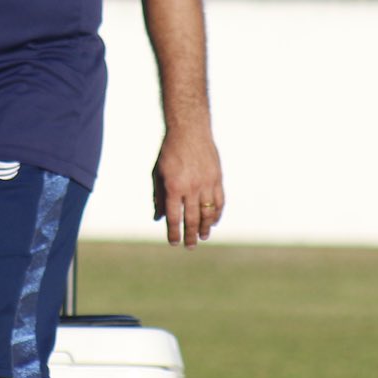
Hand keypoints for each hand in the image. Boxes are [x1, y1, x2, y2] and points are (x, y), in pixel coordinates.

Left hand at [151, 126, 223, 248]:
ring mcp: (206, 183)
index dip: (173, 232)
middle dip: (190, 235)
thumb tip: (158, 218)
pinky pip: (219, 201)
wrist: (189, 131)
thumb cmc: (169, 153)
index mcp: (173, 187)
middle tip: (190, 246)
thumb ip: (158, 197)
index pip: (174, 217)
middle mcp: (191, 188)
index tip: (174, 242)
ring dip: (205, 228)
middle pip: (192, 219)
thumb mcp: (158, 174)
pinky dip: (217, 213)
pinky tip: (213, 221)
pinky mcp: (217, 178)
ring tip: (203, 237)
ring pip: (208, 213)